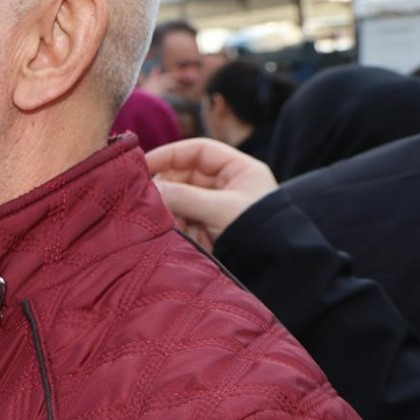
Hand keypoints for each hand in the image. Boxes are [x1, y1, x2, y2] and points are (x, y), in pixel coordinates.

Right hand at [146, 138, 279, 250]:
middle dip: (167, 187)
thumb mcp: (221, 209)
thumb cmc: (258, 232)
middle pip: (185, 175)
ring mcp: (216, 208)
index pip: (199, 151)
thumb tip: (149, 189)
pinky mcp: (207, 229)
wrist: (274, 268)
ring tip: (166, 222)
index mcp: (239, 170)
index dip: (171, 154)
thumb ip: (183, 196)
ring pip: (180, 199)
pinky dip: (175, 225)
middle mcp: (226, 186)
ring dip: (169, 209)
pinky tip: (175, 234)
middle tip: (147, 198)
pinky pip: (183, 220)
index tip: (145, 165)